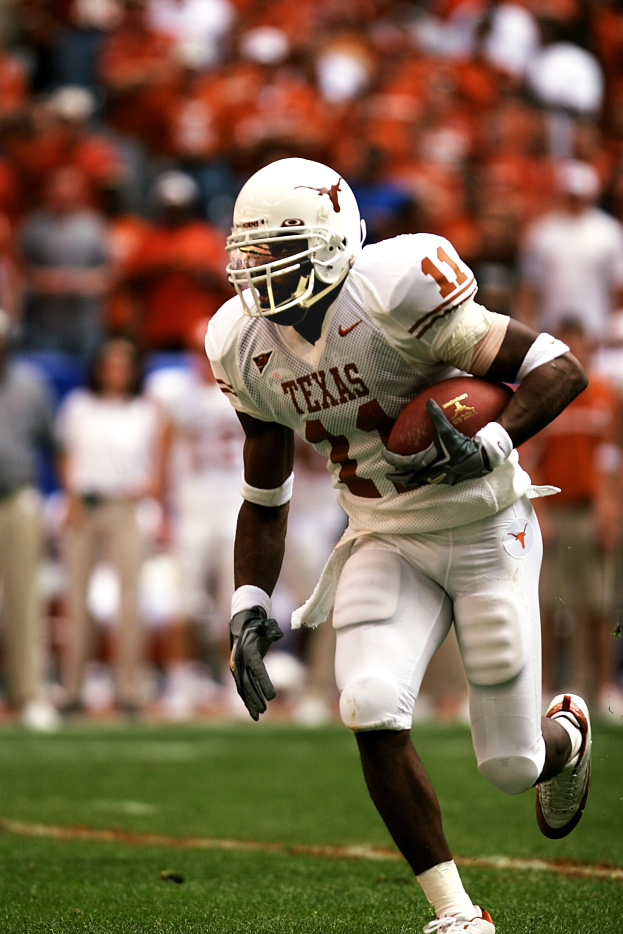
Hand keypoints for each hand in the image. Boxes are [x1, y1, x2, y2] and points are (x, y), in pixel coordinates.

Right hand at [229, 606, 283, 720]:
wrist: (242, 628)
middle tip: (265, 710)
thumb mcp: (266, 626)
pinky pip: (242, 689)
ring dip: (250, 702)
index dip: (264, 682)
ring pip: (243, 689)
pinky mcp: (237, 674)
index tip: (272, 696)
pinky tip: (253, 712)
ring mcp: (237, 669)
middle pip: (248, 682)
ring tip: (258, 716)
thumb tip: (278, 634)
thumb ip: (272, 630)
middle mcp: (240, 662)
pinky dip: (246, 701)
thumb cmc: (258, 628)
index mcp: (248, 651)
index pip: (257, 668)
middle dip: (256, 697)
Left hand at [383, 398, 491, 487]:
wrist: (478, 461)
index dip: (390, 457)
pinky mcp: (448, 480)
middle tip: (389, 473)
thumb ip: (436, 416)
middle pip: (407, 478)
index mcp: (423, 462)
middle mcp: (428, 473)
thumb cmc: (460, 447)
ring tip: (406, 476)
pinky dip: (425, 478)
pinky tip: (429, 472)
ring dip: (410, 479)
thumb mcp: (446, 430)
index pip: (400, 462)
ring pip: (419, 482)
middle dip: (397, 476)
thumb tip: (429, 401)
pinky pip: (431, 480)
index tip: (384, 452)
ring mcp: (437, 478)